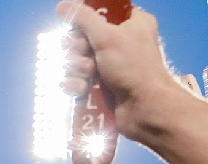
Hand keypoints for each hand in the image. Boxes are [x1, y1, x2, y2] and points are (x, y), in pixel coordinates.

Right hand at [57, 1, 181, 141]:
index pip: (102, 13)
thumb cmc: (133, 68)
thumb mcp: (107, 36)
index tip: (81, 28)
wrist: (144, 109)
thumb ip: (82, 18)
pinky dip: (76, 84)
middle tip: (84, 53)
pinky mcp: (101, 85)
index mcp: (132, 23)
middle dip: (77, 48)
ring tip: (88, 75)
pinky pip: (77, 80)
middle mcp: (122, 42)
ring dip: (76, 68)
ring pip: (77, 59)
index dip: (87, 20)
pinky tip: (81, 89)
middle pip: (83, 37)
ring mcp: (111, 65)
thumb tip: (62, 6)